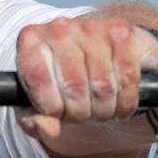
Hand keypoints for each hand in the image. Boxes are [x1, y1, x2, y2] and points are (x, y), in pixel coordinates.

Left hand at [13, 16, 157, 140]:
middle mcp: (60, 28)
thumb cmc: (62, 81)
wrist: (95, 53)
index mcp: (31, 40)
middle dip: (81, 112)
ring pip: (104, 87)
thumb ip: (35, 122)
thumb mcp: (40, 104)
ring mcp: (92, 27)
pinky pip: (127, 79)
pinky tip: (120, 103)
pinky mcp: (121, 31)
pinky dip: (126, 102)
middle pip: (74, 88)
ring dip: (105, 110)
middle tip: (82, 112)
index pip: (38, 80)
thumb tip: (48, 130)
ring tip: (100, 108)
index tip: (57, 111)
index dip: (51, 108)